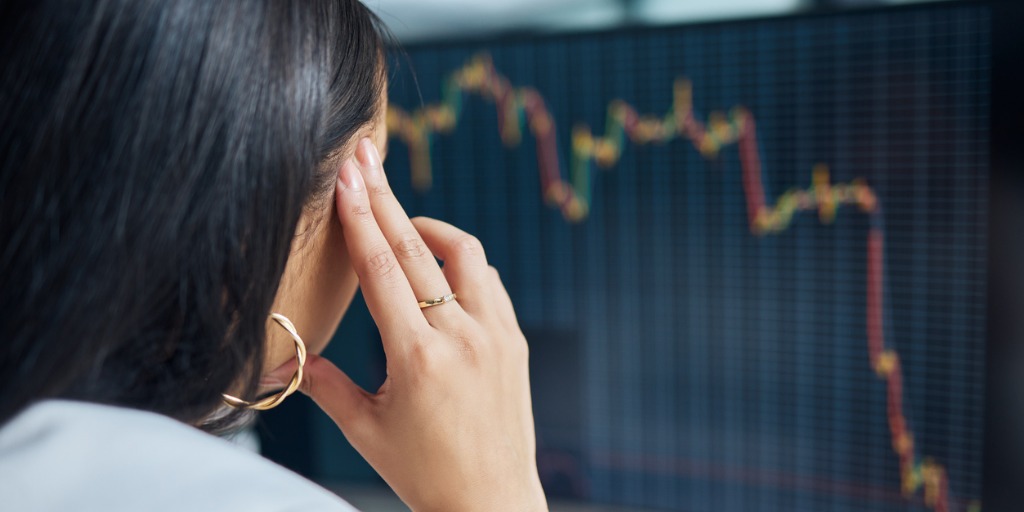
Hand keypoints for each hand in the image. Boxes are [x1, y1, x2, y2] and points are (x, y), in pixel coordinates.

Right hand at [291, 138, 546, 510]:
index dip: (360, 218)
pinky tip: (441, 267)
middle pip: (417, 248)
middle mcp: (462, 337)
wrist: (493, 502)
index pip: (382, 269)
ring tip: (400, 219)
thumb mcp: (366, 431)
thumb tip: (284, 357)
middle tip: (364, 156)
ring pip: (465, 254)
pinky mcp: (515, 341)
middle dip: (384, 197)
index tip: (347, 177)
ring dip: (429, 228)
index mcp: (418, 358)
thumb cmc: (426, 473)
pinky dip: (462, 264)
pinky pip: (489, 283)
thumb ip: (324, 385)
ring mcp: (496, 335)